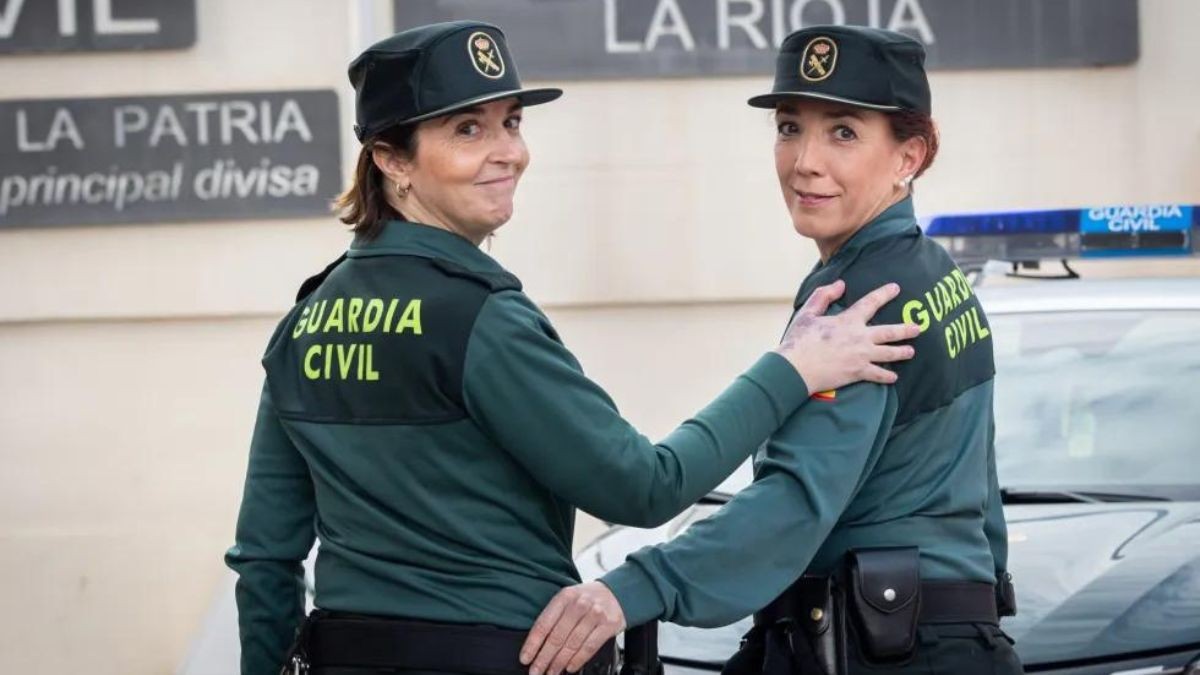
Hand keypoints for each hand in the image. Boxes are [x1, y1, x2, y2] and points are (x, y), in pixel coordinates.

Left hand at [519, 581, 625, 674]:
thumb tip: (537, 644)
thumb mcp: (568, 599)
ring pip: (572, 644)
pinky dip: (577, 660)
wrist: (618, 592)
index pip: (543, 624)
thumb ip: (554, 617)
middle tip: (536, 671)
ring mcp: (594, 614)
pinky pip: (589, 647)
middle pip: (556, 637)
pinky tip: (569, 667)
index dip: (532, 644)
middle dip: (543, 658)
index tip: (525, 659)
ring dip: (559, 663)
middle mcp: (579, 604)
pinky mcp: (608, 625)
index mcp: (564, 597)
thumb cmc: (588, 599)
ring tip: (551, 672)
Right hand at [775, 280, 919, 392]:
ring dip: (902, 352)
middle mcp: (860, 338)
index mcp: (848, 321)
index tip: (896, 288)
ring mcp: (861, 356)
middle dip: (905, 329)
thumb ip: (824, 295)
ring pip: (889, 354)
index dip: (884, 294)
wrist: (796, 369)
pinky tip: (893, 377)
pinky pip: (878, 374)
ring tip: (911, 352)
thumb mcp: (808, 313)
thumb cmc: (799, 340)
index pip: (871, 303)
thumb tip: (841, 284)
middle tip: (918, 328)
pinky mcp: (858, 373)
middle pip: (889, 332)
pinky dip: (887, 376)